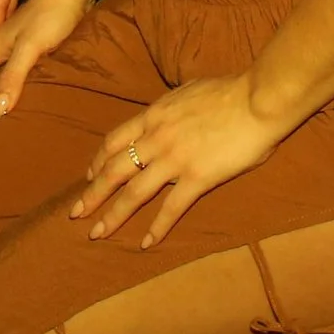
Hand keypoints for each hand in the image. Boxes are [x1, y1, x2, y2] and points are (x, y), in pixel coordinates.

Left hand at [72, 72, 285, 247]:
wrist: (257, 98)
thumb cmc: (230, 91)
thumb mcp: (189, 90)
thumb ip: (172, 105)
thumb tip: (169, 109)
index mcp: (154, 115)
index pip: (115, 140)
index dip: (98, 160)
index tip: (89, 176)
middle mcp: (156, 138)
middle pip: (114, 169)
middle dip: (92, 194)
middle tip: (75, 214)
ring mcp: (174, 159)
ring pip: (133, 193)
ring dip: (112, 216)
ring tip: (97, 233)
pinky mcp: (197, 177)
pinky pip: (170, 208)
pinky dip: (156, 228)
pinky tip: (145, 244)